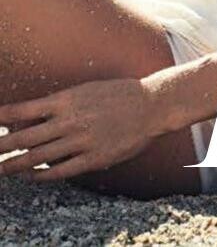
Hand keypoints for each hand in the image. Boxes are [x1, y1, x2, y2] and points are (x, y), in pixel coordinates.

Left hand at [0, 77, 159, 179]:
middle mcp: (71, 120)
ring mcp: (81, 141)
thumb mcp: (87, 90)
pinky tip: (32, 175)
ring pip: (38, 157)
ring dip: (16, 165)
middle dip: (3, 146)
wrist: (152, 104)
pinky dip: (42, 174)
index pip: (26, 109)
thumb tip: (32, 115)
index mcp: (68, 100)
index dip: (5, 116)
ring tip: (1, 170)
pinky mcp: (93, 158)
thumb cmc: (118, 94)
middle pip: (26, 137)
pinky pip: (60, 171)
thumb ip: (61, 104)